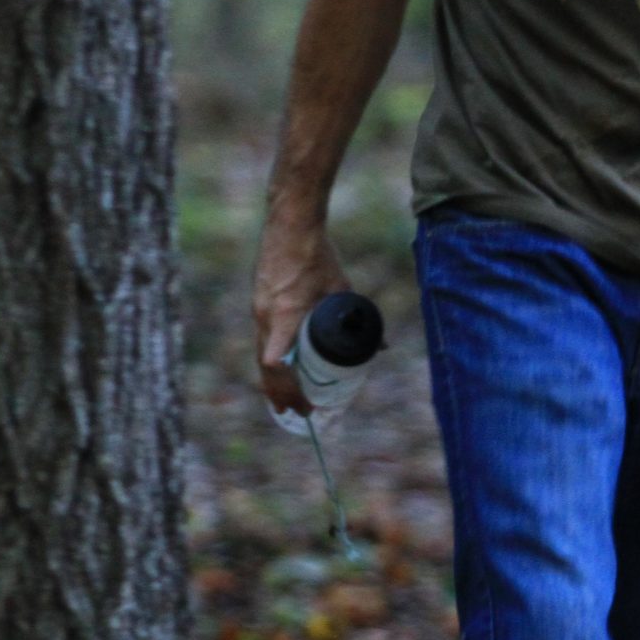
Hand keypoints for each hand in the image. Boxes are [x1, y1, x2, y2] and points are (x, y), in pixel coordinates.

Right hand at [251, 213, 348, 415]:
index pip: (276, 361)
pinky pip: (261, 340)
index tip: (305, 405)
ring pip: (261, 354)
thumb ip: (360, 319)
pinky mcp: (258, 302)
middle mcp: (265, 315)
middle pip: (266, 367)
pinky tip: (277, 372)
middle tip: (298, 415)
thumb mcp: (343, 289)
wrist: (289, 224)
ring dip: (272, 382)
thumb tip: (381, 347)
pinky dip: (269, 361)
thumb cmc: (316, 255)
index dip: (288, 388)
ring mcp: (258, 309)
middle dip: (280, 394)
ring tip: (282, 404)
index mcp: (285, 315)